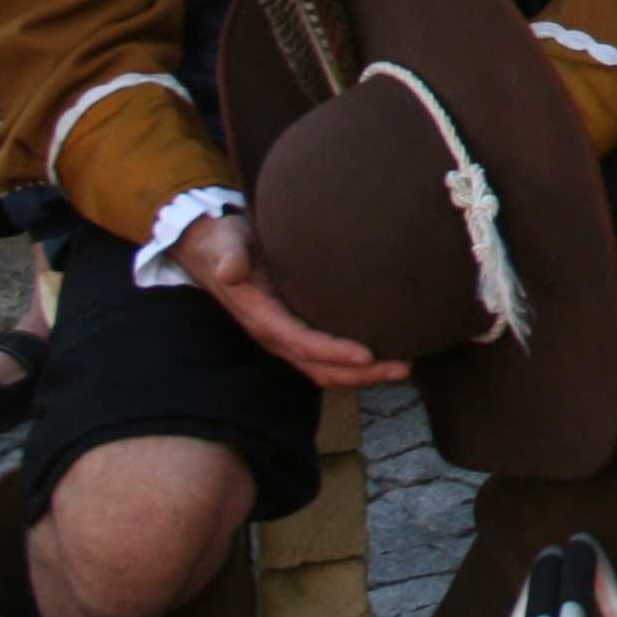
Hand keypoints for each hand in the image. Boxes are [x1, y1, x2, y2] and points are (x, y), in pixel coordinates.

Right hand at [170, 211, 407, 388]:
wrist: (212, 248)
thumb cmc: (224, 242)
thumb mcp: (224, 244)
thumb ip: (229, 255)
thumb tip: (230, 270)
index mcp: (261, 317)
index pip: (302, 343)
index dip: (333, 353)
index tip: (368, 355)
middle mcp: (274, 334)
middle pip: (320, 366)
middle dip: (360, 374)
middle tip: (404, 369)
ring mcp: (284, 335)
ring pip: (325, 366)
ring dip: (363, 373)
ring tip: (403, 366)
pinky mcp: (293, 328)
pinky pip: (324, 354)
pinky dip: (352, 361)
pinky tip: (383, 351)